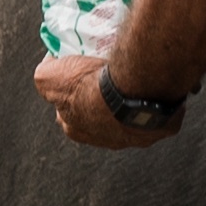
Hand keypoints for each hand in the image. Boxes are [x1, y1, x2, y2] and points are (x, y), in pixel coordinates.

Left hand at [38, 50, 176, 149]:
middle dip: (100, 99)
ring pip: (129, 116)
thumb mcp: (48, 76)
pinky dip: (154, 99)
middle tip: (106, 75)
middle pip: (98, 115)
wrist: (132, 89)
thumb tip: (49, 66)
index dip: (71, 93)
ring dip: (129, 101)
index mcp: (76, 130)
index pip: (68, 112)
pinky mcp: (160, 129)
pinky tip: (151, 84)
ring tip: (130, 77)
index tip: (80, 75)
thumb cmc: (91, 86)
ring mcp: (135, 137)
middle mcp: (104, 139)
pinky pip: (156, 111)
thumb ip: (45, 74)